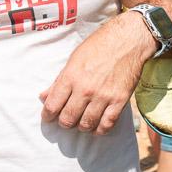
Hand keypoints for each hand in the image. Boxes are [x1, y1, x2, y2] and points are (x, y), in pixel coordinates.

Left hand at [40, 12, 155, 134]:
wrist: (127, 41)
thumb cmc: (98, 46)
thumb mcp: (73, 59)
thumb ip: (59, 81)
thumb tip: (44, 97)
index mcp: (71, 77)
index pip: (53, 105)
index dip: (47, 115)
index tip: (48, 117)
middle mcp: (85, 89)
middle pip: (68, 119)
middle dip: (64, 123)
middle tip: (65, 119)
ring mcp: (103, 96)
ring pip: (86, 124)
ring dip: (81, 127)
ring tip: (81, 122)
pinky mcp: (119, 101)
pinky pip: (107, 124)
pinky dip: (100, 130)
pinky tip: (97, 127)